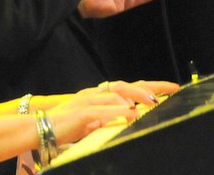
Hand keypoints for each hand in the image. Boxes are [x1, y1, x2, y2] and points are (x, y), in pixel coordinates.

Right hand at [45, 80, 179, 143]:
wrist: (41, 129)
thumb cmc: (66, 127)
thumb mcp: (93, 123)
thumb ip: (110, 119)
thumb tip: (132, 118)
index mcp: (99, 95)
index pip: (128, 87)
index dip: (150, 86)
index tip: (171, 88)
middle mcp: (95, 93)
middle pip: (126, 85)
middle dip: (149, 87)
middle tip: (170, 90)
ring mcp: (87, 100)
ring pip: (116, 93)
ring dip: (136, 96)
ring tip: (152, 101)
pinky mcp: (81, 112)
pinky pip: (102, 109)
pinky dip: (118, 110)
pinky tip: (130, 112)